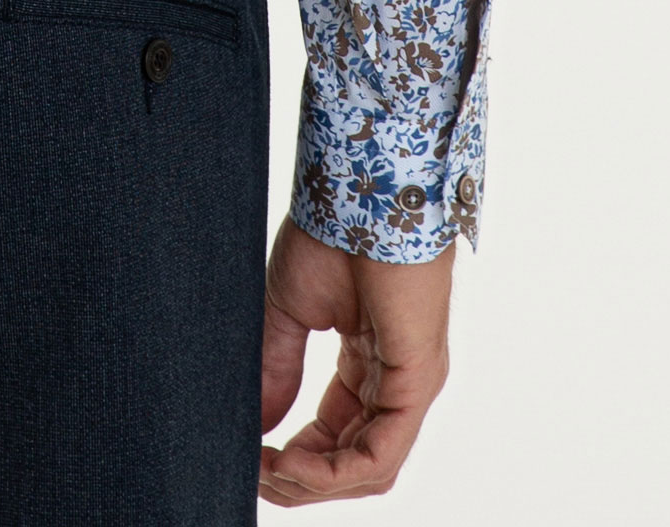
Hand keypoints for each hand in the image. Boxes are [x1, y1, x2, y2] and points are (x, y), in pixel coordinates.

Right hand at [259, 213, 453, 503]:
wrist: (357, 189)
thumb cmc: (332, 230)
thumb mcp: (290, 311)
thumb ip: (277, 369)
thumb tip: (255, 426)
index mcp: (370, 362)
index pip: (338, 435)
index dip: (296, 457)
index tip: (252, 456)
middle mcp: (396, 381)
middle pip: (355, 462)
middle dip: (303, 478)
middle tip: (256, 472)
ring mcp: (411, 385)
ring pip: (369, 469)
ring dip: (315, 481)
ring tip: (270, 469)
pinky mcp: (417, 381)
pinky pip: (381, 453)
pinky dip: (335, 470)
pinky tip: (294, 462)